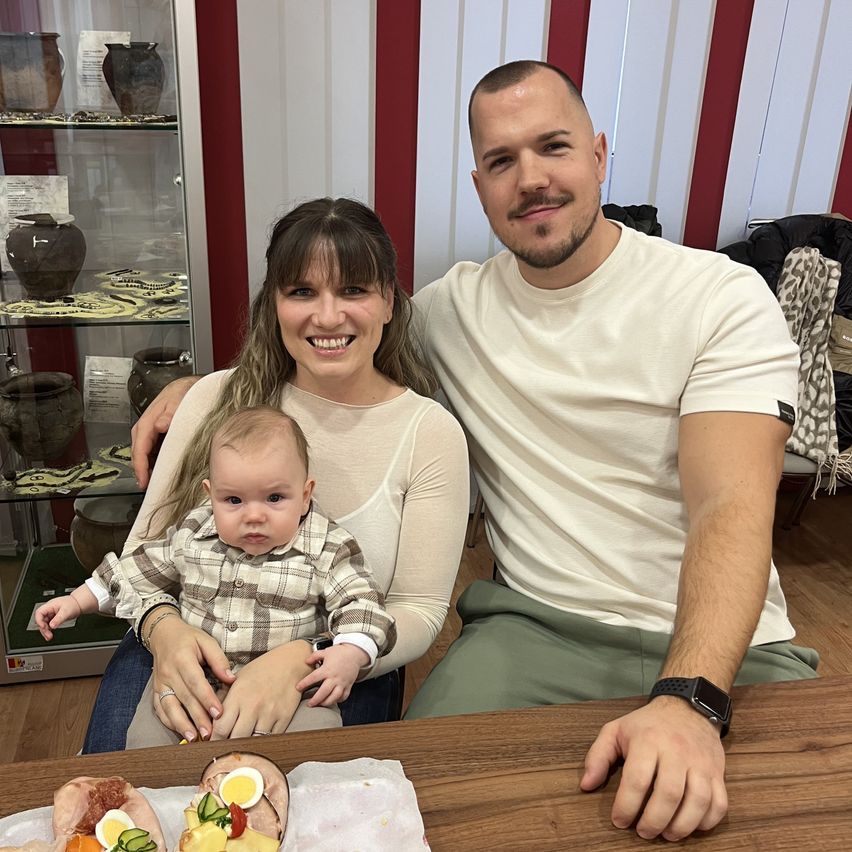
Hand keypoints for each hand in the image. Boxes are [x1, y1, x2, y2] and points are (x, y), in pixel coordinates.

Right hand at [34, 596, 80, 640]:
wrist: (78, 604)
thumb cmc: (73, 604)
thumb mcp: (66, 612)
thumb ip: (58, 619)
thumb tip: (51, 626)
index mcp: (50, 605)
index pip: (39, 613)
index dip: (39, 620)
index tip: (44, 627)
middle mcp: (49, 610)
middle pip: (41, 620)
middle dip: (43, 628)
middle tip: (48, 635)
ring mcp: (50, 614)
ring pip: (44, 624)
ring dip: (45, 631)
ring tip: (49, 637)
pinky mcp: (53, 618)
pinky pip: (48, 625)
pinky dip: (48, 630)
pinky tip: (50, 635)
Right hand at [131, 376, 198, 487]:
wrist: (190, 385)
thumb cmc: (185, 391)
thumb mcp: (180, 399)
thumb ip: (171, 412)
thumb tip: (160, 425)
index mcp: (150, 419)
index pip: (140, 445)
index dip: (140, 464)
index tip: (143, 479)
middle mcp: (147, 424)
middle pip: (139, 450)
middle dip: (140, 469)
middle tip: (146, 485)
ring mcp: (152, 428)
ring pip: (144, 450)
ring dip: (145, 465)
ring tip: (150, 480)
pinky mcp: (158, 431)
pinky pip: (151, 447)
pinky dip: (152, 459)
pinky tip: (158, 467)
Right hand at [148, 612, 234, 740]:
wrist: (163, 635)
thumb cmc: (189, 638)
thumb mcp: (206, 641)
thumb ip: (219, 659)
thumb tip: (231, 678)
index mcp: (183, 659)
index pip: (196, 682)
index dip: (207, 699)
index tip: (218, 713)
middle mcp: (169, 673)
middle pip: (184, 698)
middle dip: (197, 718)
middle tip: (210, 733)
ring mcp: (160, 684)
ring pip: (169, 707)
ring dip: (181, 724)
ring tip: (194, 738)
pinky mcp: (155, 691)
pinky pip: (160, 709)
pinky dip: (169, 722)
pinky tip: (180, 731)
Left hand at [213, 640, 313, 738]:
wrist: (290, 662)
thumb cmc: (261, 670)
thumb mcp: (237, 679)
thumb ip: (223, 699)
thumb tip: (209, 720)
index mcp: (238, 695)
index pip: (220, 727)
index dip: (214, 740)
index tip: (212, 743)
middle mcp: (253, 705)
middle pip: (235, 739)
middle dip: (228, 746)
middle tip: (225, 748)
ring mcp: (270, 713)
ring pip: (253, 742)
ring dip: (247, 745)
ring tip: (242, 745)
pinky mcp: (284, 718)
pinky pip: (270, 739)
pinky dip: (263, 741)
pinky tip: (259, 738)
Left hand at [297, 643, 368, 706]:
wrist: (355, 653)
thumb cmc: (340, 652)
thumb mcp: (326, 651)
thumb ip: (315, 656)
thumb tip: (306, 661)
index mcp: (327, 669)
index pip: (313, 678)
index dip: (304, 684)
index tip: (298, 688)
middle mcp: (334, 678)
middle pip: (323, 692)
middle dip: (315, 700)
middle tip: (309, 704)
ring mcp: (342, 683)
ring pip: (334, 697)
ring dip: (326, 702)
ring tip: (320, 704)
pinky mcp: (348, 686)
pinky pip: (344, 696)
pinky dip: (338, 700)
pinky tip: (333, 700)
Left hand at [580, 697, 726, 840]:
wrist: (686, 707)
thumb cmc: (647, 724)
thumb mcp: (616, 731)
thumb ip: (598, 756)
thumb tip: (586, 785)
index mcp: (648, 740)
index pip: (637, 779)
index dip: (626, 805)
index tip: (619, 820)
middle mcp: (677, 751)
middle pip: (669, 794)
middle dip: (654, 821)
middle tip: (643, 832)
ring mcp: (701, 762)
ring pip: (698, 801)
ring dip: (682, 826)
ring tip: (666, 834)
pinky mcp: (718, 772)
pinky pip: (719, 803)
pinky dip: (707, 822)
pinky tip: (691, 826)